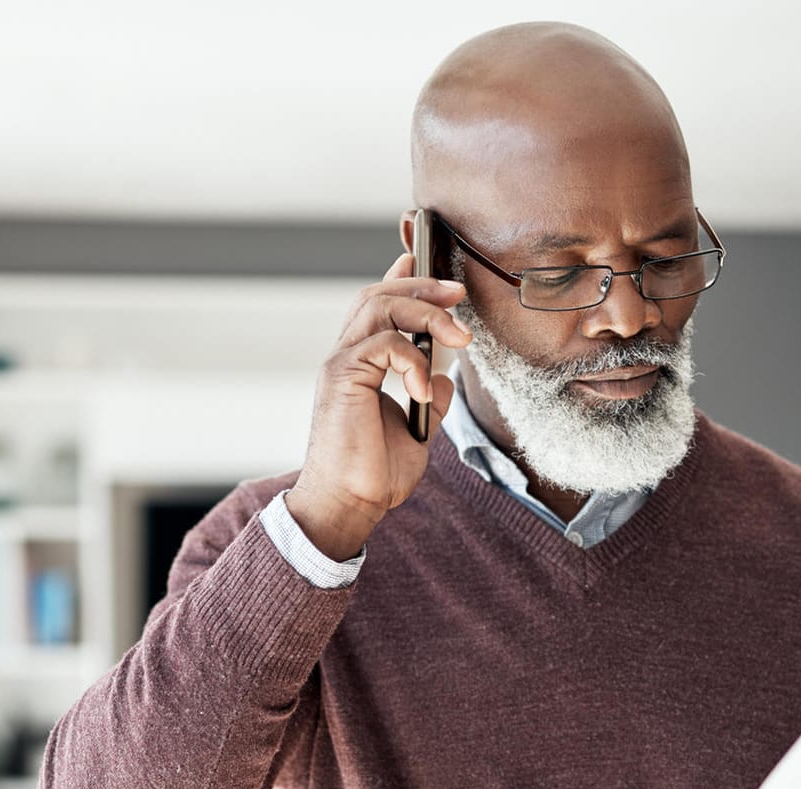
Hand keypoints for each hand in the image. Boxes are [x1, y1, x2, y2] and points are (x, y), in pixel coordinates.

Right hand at [285, 250, 470, 559]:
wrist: (348, 505)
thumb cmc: (373, 475)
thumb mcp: (416, 431)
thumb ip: (428, 399)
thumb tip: (445, 379)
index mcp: (359, 365)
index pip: (377, 304)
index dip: (404, 279)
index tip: (438, 271)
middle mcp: (346, 357)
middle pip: (378, 294)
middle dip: (423, 285)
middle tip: (460, 293)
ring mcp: (341, 364)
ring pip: (380, 306)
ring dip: (427, 313)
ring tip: (459, 337)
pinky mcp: (342, 377)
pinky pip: (383, 343)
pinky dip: (413, 359)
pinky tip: (424, 389)